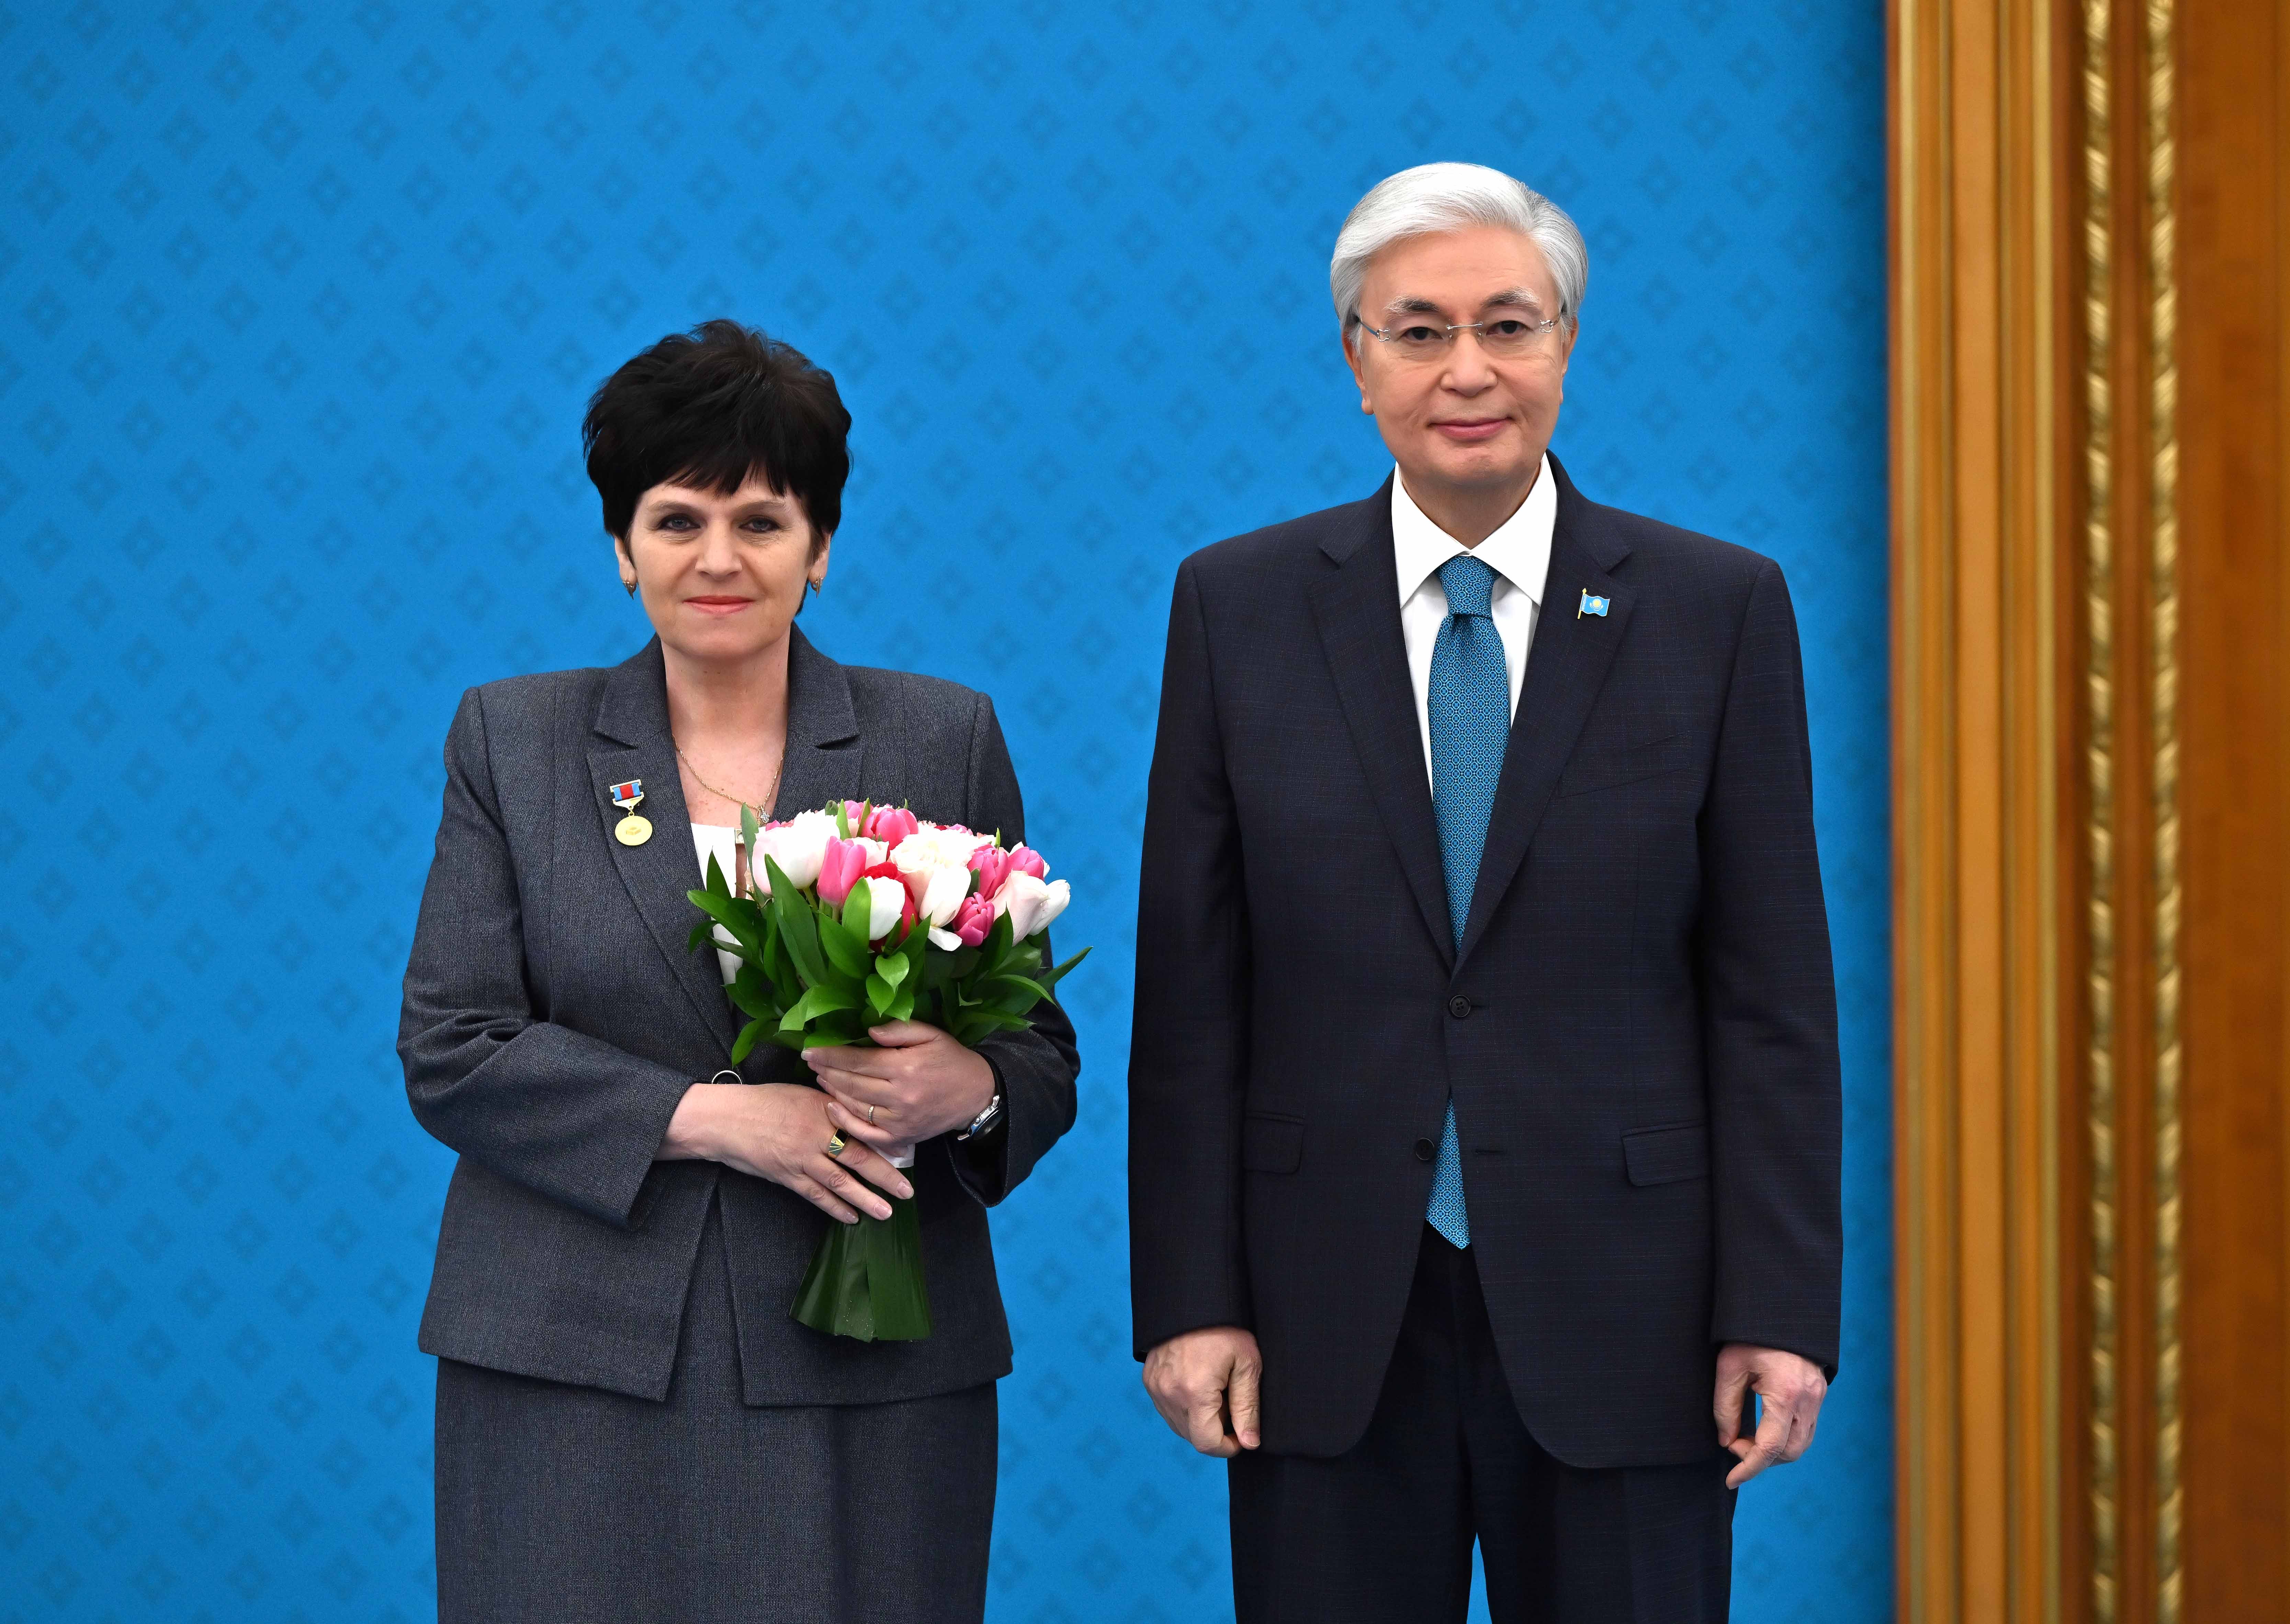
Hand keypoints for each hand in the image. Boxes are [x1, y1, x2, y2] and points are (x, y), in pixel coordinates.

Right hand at [659, 1081, 911, 1223]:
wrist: (725, 1118)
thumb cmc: (763, 1102)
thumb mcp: (802, 1093)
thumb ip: (830, 1104)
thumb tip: (858, 1114)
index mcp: (824, 1109)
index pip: (862, 1127)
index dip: (886, 1143)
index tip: (907, 1153)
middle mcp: (817, 1134)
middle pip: (858, 1158)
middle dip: (885, 1177)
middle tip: (906, 1191)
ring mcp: (802, 1158)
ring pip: (840, 1182)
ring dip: (865, 1199)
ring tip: (886, 1212)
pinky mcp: (787, 1176)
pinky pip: (816, 1195)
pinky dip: (835, 1208)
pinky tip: (851, 1217)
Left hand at [803, 1021, 996, 1155]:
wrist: (977, 1094)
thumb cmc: (952, 1059)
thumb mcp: (932, 1034)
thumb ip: (900, 1030)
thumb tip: (867, 1032)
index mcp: (906, 1067)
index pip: (858, 1061)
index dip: (831, 1055)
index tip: (810, 1050)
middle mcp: (900, 1096)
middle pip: (851, 1084)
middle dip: (827, 1071)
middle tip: (811, 1061)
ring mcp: (899, 1121)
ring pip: (855, 1107)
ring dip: (832, 1091)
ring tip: (820, 1077)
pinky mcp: (901, 1137)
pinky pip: (866, 1133)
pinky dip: (845, 1122)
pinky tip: (832, 1107)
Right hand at [1143, 1326, 1262, 1456]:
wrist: (1193, 1299)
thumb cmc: (1226, 1328)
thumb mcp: (1247, 1364)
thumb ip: (1248, 1407)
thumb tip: (1249, 1443)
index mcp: (1194, 1392)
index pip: (1207, 1443)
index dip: (1228, 1447)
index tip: (1242, 1436)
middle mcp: (1169, 1393)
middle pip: (1193, 1436)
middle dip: (1215, 1430)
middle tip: (1231, 1402)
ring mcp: (1155, 1387)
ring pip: (1179, 1425)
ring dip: (1199, 1420)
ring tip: (1215, 1391)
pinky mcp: (1149, 1380)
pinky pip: (1168, 1409)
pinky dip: (1185, 1408)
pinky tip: (1199, 1385)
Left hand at [1713, 1342, 1826, 1487]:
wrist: (1781, 1311)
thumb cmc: (1750, 1335)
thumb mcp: (1729, 1367)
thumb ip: (1725, 1407)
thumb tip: (1726, 1441)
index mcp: (1787, 1393)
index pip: (1770, 1447)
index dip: (1749, 1467)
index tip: (1731, 1478)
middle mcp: (1808, 1400)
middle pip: (1789, 1452)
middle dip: (1761, 1458)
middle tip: (1734, 1443)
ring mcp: (1817, 1398)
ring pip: (1801, 1445)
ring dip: (1774, 1451)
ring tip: (1746, 1437)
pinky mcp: (1818, 1395)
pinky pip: (1806, 1431)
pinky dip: (1785, 1439)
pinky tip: (1763, 1429)